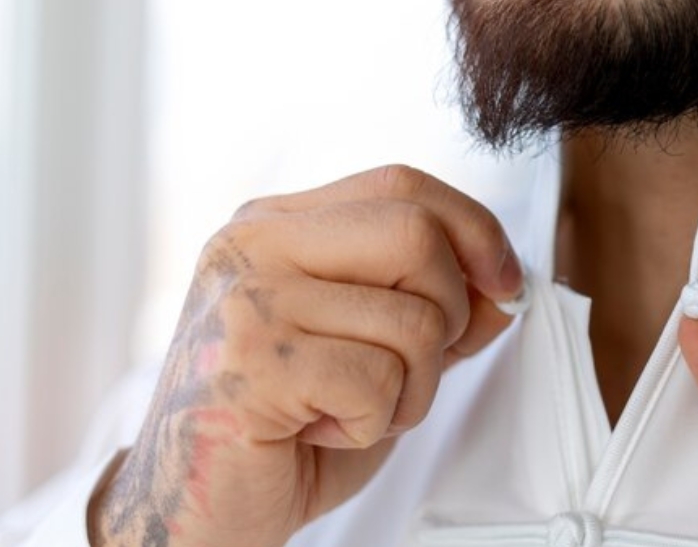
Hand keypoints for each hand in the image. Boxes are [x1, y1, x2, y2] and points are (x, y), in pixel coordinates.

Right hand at [88, 166, 522, 546]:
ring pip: (413, 320)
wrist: (193, 510)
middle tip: (404, 369)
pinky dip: (373, 423)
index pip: (403, 185)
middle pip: (416, 235)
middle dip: (447, 315)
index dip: (474, 229)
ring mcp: (247, 302)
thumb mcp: (374, 354)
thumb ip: (434, 312)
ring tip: (349, 410)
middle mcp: (254, 246)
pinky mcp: (252, 365)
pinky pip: (378, 381)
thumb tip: (503, 285)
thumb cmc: (282, 429)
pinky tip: (318, 432)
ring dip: (410, 390)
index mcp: (278, 225)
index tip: (504, 282)